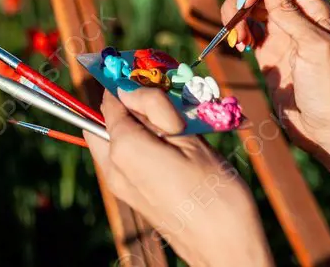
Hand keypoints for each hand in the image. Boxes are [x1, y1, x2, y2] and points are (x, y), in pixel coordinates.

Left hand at [84, 89, 272, 266]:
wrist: (226, 249)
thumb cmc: (216, 194)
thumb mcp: (190, 139)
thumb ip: (155, 110)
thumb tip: (128, 88)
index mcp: (124, 148)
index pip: (111, 100)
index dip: (129, 86)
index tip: (150, 79)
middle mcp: (114, 168)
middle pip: (103, 120)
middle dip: (126, 106)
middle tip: (162, 104)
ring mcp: (121, 186)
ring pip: (113, 139)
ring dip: (134, 125)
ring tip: (174, 127)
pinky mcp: (133, 197)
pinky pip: (125, 159)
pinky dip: (140, 145)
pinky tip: (174, 146)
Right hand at [221, 0, 329, 151]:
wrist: (326, 131)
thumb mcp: (313, 46)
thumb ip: (290, 9)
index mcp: (313, 7)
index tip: (247, 0)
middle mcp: (296, 14)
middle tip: (234, 24)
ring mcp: (280, 32)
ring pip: (248, 5)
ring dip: (234, 16)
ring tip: (238, 41)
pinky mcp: (267, 50)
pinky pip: (246, 28)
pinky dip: (236, 31)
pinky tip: (240, 46)